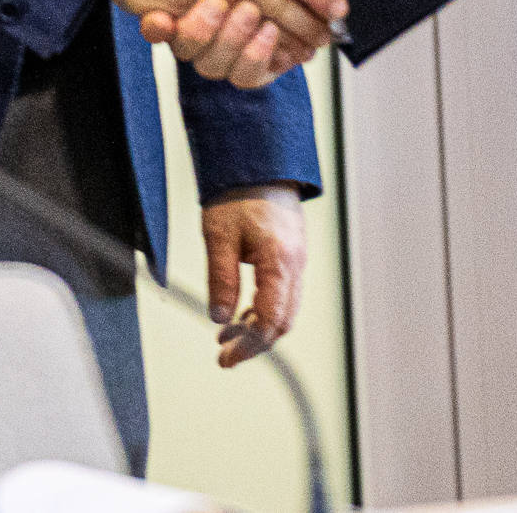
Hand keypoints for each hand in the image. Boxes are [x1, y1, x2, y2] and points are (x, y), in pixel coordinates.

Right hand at [104, 0, 344, 87]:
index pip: (164, 21)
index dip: (160, 26)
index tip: (181, 13)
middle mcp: (212, 13)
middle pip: (193, 46)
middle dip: (213, 33)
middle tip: (240, 10)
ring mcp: (235, 35)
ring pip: (217, 65)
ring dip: (237, 49)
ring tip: (267, 27)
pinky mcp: (261, 53)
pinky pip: (248, 76)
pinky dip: (262, 63)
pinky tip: (278, 46)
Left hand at [201, 184, 305, 367]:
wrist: (259, 157)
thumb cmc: (238, 191)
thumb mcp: (219, 236)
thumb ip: (221, 281)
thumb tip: (220, 319)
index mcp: (280, 261)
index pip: (270, 321)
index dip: (248, 346)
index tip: (226, 358)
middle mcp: (295, 262)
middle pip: (282, 320)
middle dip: (254, 343)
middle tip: (225, 356)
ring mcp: (297, 257)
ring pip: (285, 308)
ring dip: (258, 327)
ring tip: (227, 337)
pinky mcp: (292, 251)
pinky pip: (284, 291)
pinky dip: (264, 308)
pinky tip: (241, 311)